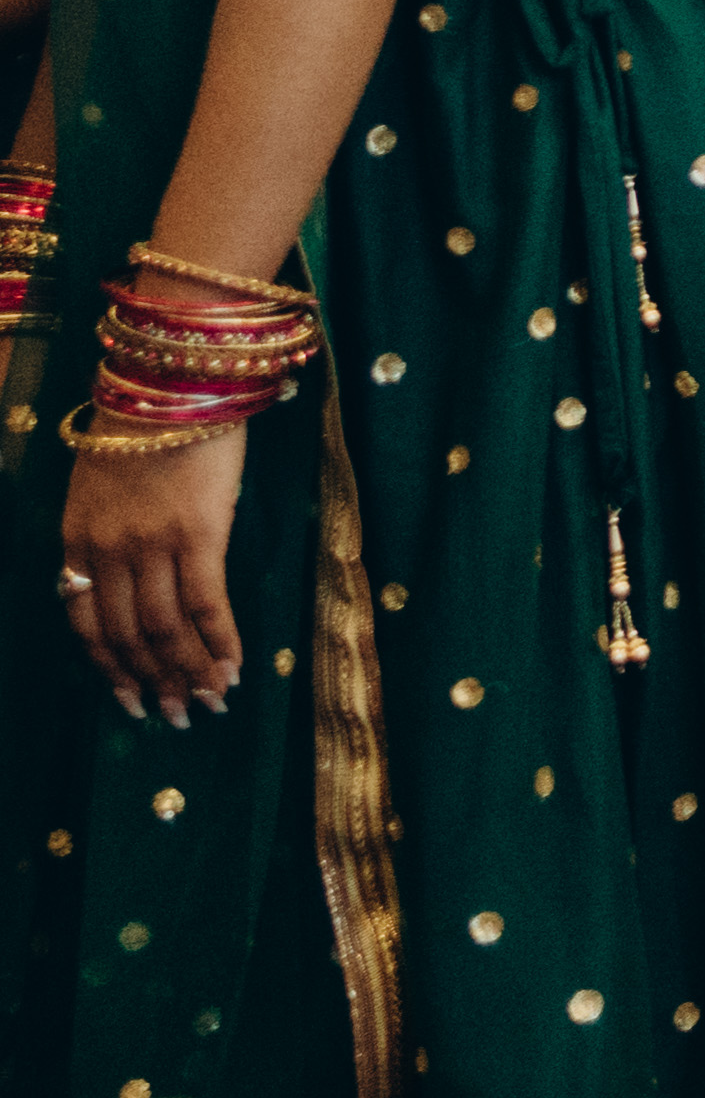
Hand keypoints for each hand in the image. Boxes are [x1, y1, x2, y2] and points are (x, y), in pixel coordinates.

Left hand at [58, 424, 246, 718]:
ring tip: (210, 702)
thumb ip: (107, 534)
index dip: (109, 667)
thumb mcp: (101, 483)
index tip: (130, 697)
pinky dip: (220, 641)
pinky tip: (235, 666)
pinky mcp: (199, 532)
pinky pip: (206, 601)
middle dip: (151, 682)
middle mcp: (107, 551)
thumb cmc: (144, 424)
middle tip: (176, 717)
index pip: (84, 622)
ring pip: (164, 628)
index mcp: (76, 540)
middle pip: (125, 635)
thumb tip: (129, 582)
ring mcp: (151, 543)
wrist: (172, 380)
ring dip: (188, 672)